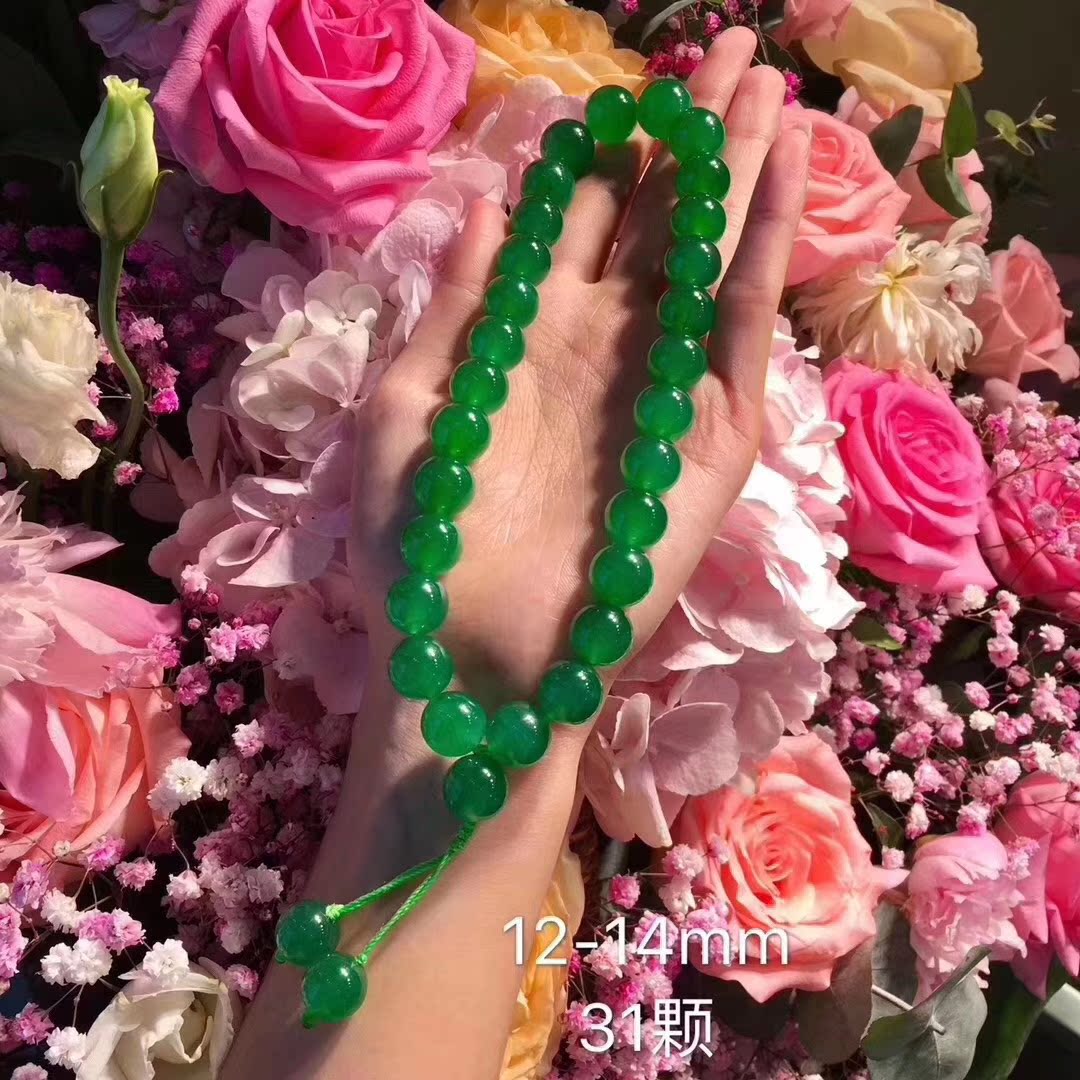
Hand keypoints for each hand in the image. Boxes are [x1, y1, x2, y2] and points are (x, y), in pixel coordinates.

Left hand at [350, 27, 809, 721]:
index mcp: (527, 337)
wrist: (473, 656)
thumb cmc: (422, 546)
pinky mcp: (712, 430)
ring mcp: (662, 383)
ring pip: (707, 251)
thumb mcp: (409, 408)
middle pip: (656, 218)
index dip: (605, 149)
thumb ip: (456, 305)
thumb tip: (491, 200)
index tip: (626, 82)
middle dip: (687, 134)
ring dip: (736, 166)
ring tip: (763, 81)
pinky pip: (741, 320)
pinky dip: (763, 241)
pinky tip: (780, 167)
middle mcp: (603, 347)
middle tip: (725, 44)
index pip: (579, 219)